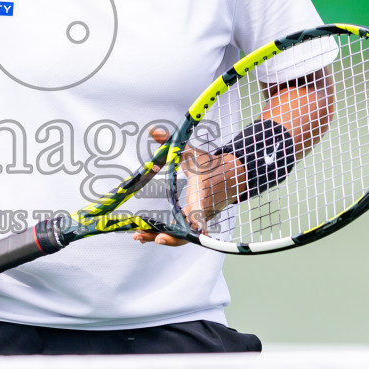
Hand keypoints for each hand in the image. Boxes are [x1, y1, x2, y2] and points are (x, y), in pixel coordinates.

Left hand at [130, 129, 240, 246]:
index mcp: (203, 194)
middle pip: (187, 232)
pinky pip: (180, 232)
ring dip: (161, 238)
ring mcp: (199, 219)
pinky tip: (146, 234)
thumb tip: (153, 131)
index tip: (193, 231)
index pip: (200, 211)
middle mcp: (202, 211)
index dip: (196, 223)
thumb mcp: (192, 153)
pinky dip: (165, 234)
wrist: (230, 175)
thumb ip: (172, 144)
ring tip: (138, 237)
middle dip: (169, 237)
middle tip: (148, 237)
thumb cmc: (210, 164)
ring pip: (182, 236)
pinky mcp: (195, 221)